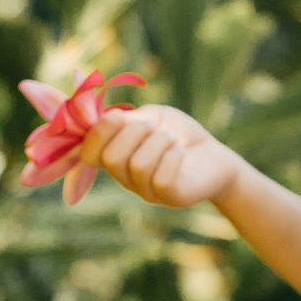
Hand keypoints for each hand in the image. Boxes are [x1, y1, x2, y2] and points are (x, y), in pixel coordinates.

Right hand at [77, 104, 241, 208]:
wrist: (213, 154)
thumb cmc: (177, 133)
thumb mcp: (148, 117)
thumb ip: (122, 117)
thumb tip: (87, 103)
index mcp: (114, 156)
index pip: (88, 153)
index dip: (99, 133)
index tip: (120, 115)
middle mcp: (126, 178)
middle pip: (111, 159)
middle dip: (133, 133)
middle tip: (153, 126)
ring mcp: (147, 192)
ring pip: (138, 166)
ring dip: (158, 142)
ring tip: (172, 139)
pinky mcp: (170, 198)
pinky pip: (161, 179)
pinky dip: (172, 156)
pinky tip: (180, 152)